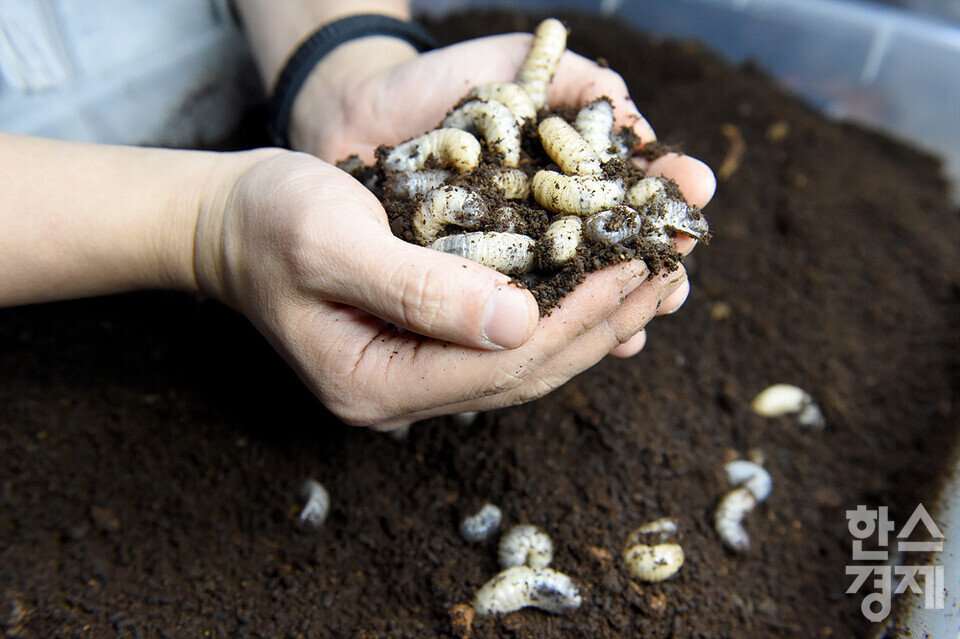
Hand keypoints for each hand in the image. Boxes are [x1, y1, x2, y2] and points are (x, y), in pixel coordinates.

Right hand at [194, 150, 693, 429]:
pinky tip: (606, 285)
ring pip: (529, 360)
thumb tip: (521, 322)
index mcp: (377, 381)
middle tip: (673, 271)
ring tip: (660, 278)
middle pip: (528, 370)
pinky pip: (512, 339)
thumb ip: (418, 287)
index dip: (577, 316)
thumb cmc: (267, 222)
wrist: (227, 223)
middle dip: (607, 320)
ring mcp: (417, 375)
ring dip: (599, 319)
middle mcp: (405, 392)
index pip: (501, 363)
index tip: (638, 266)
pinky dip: (566, 309)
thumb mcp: (331, 240)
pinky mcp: (428, 345)